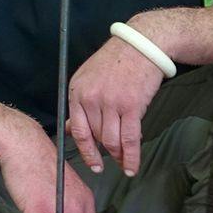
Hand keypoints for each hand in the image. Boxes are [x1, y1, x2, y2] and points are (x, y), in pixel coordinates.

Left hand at [67, 35, 165, 175]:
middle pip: (98, 137)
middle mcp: (91, 98)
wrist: (141, 45)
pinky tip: (132, 166)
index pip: (78, 130)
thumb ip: (79, 106)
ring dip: (119, 157)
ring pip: (113, 141)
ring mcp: (111, 103)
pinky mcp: (132, 106)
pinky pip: (130, 139)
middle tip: (114, 161)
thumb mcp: (89, 78)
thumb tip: (70, 130)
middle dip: (106, 152)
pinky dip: (131, 157)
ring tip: (125, 164)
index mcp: (77, 91)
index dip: (86, 151)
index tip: (93, 164)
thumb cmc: (116, 61)